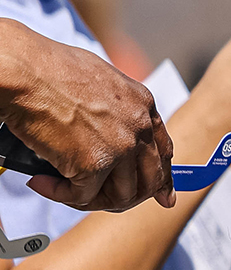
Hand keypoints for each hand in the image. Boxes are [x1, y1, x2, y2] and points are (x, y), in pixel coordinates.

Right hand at [0, 17, 173, 209]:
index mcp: (142, 105)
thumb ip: (114, 108)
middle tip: (103, 200)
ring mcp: (119, 148)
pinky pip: (83, 197)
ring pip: (121, 195)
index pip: (164, 151)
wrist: (26, 72)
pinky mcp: (93, 165)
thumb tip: (108, 128)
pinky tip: (42, 183)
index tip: (162, 196)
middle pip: (149, 179)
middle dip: (129, 196)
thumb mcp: (101, 81)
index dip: (163, 178)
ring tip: (68, 190)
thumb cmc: (49, 69)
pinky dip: (60, 195)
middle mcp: (138, 128)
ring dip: (94, 199)